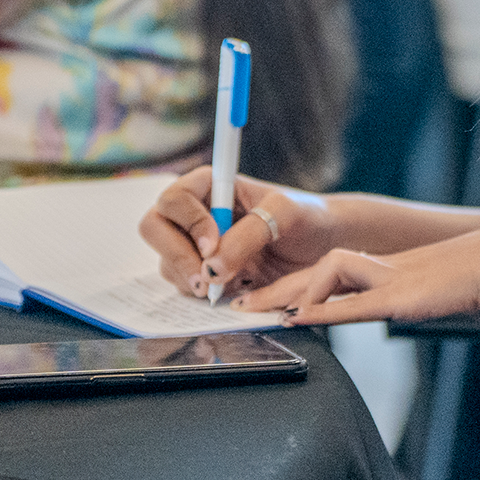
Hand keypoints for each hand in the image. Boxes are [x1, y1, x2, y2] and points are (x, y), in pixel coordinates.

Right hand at [139, 166, 336, 300]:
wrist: (324, 247)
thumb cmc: (307, 217)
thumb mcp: (284, 215)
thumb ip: (247, 237)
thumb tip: (211, 268)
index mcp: (211, 186)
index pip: (174, 198)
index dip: (187, 222)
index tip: (212, 244)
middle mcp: (197, 213)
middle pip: (155, 228)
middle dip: (177, 256)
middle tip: (206, 281)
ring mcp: (196, 244)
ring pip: (167, 262)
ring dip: (192, 279)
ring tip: (231, 284)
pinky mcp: (205, 272)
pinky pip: (185, 285)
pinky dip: (202, 294)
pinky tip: (234, 290)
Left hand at [240, 219, 479, 326]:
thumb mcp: (441, 293)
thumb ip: (415, 299)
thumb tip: (407, 308)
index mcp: (393, 269)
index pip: (334, 272)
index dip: (299, 285)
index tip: (270, 301)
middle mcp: (386, 267)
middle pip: (318, 270)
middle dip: (274, 286)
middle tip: (236, 302)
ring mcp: (394, 276)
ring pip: (329, 271)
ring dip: (293, 290)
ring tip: (260, 310)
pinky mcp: (404, 292)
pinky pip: (355, 299)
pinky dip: (325, 306)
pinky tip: (300, 317)